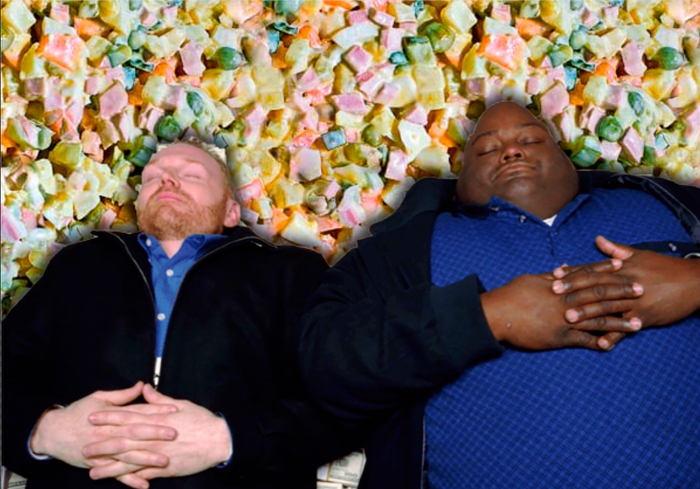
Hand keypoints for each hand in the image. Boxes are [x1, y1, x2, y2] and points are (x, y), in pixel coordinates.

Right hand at [29, 382, 177, 488]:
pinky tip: (144, 484)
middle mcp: (108, 432)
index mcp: (111, 415)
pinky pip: (116, 473)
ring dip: (146, 459)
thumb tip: (142, 385)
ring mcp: (103, 450)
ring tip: (164, 461)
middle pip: (135, 433)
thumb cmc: (77, 412)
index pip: (138, 411)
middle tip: (175, 433)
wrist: (52, 432)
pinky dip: (129, 479)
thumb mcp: (98, 397)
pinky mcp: (97, 464)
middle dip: (155, 433)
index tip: (174, 410)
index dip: (156, 411)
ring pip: (127, 455)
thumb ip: (122, 395)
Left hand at [85, 384, 231, 482]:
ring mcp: (159, 453)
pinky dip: (130, 478)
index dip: (109, 416)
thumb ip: (159, 399)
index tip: (93, 417)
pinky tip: (117, 481)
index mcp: (157, 418)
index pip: (128, 416)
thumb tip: (143, 389)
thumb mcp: (182, 404)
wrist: (218, 439)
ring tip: (92, 470)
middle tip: (83, 446)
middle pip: (124, 438)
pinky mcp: (165, 468)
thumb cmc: (202, 420)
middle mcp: (155, 436)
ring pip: (130, 460)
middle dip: (102, 442)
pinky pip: (144, 473)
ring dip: (110, 466)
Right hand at [482, 258, 643, 350]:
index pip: (587, 275)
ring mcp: (563, 320)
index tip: (622, 266)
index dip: (605, 270)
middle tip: (641, 290)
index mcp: (559, 285)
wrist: (496, 315)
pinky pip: (581, 341)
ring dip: (618, 321)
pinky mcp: (557, 337)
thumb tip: (564, 268)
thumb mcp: (532, 280)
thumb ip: (551, 276)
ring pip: (596, 320)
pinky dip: (597, 343)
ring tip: (637, 323)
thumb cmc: (511, 295)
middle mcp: (565, 301)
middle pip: (598, 295)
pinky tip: (612, 345)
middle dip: (621, 293)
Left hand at [556, 236, 699, 329]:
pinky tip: (600, 344)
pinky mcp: (645, 316)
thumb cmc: (664, 267)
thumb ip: (616, 250)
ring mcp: (635, 301)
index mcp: (621, 268)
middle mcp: (625, 283)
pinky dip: (614, 336)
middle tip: (553, 294)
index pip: (593, 269)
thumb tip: (598, 239)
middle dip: (573, 290)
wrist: (694, 281)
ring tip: (568, 318)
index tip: (554, 274)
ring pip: (607, 307)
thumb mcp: (639, 255)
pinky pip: (626, 328)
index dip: (573, 272)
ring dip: (587, 313)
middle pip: (595, 286)